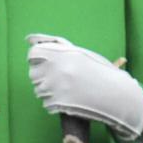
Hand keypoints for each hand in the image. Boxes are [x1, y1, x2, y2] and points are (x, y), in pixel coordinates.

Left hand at [27, 34, 142, 142]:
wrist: (113, 95)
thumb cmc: (96, 72)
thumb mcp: (78, 53)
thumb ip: (53, 44)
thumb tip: (29, 39)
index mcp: (61, 53)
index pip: (33, 54)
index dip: (38, 59)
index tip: (48, 63)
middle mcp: (56, 68)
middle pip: (34, 74)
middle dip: (43, 76)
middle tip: (62, 78)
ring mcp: (55, 87)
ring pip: (38, 90)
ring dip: (49, 90)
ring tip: (67, 89)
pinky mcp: (57, 103)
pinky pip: (46, 103)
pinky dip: (54, 103)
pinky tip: (68, 99)